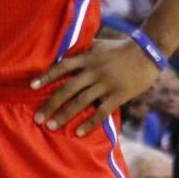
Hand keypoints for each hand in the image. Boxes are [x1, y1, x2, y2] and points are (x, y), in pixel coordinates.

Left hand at [30, 38, 162, 136]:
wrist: (147, 53)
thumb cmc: (120, 48)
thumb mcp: (98, 45)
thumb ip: (82, 50)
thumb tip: (63, 52)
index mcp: (87, 58)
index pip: (61, 67)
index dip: (46, 76)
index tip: (31, 86)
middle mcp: (93, 71)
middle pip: (67, 89)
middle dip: (51, 104)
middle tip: (38, 117)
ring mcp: (105, 84)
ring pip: (81, 102)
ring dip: (65, 115)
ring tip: (52, 126)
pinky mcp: (118, 95)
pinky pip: (101, 112)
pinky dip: (89, 123)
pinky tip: (78, 132)